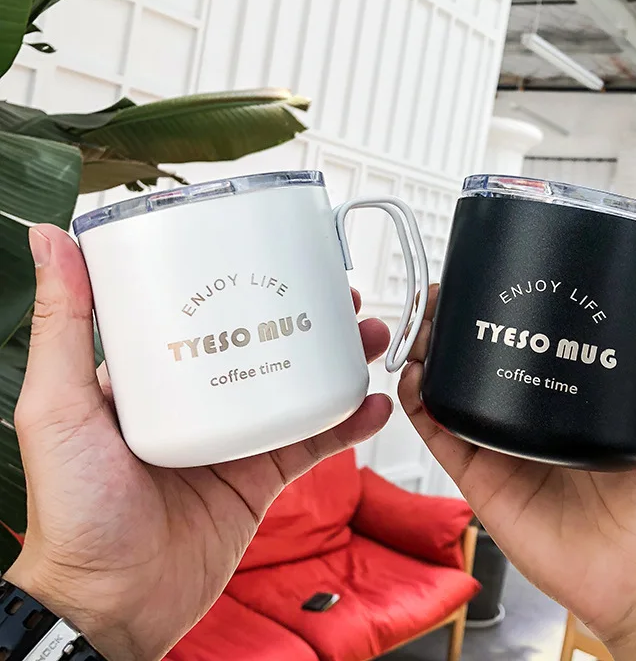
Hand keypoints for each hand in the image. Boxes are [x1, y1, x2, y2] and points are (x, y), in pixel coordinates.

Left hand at [5, 225, 391, 660]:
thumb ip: (64, 325)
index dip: (247, 282)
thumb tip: (52, 242)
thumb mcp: (58, 405)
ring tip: (366, 338)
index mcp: (157, 376)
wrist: (113, 605)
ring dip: (337, 360)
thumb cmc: (74, 514)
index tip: (277, 257)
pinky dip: (346, 421)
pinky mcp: (261, 475)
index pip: (208, 312)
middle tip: (338, 296)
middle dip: (308, 315)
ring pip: (297, 385)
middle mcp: (200, 400)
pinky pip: (313, 440)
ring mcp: (234, 437)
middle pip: (265, 342)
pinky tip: (370, 404)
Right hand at [399, 285, 635, 659]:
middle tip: (442, 296)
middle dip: (452, 324)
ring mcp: (501, 446)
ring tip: (422, 324)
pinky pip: (439, 434)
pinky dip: (419, 403)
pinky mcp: (480, 477)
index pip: (524, 343)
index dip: (498, 309)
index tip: (487, 278)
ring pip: (450, 390)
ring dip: (427, 354)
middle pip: (477, 361)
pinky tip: (414, 375)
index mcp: (568, 401)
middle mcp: (530, 418)